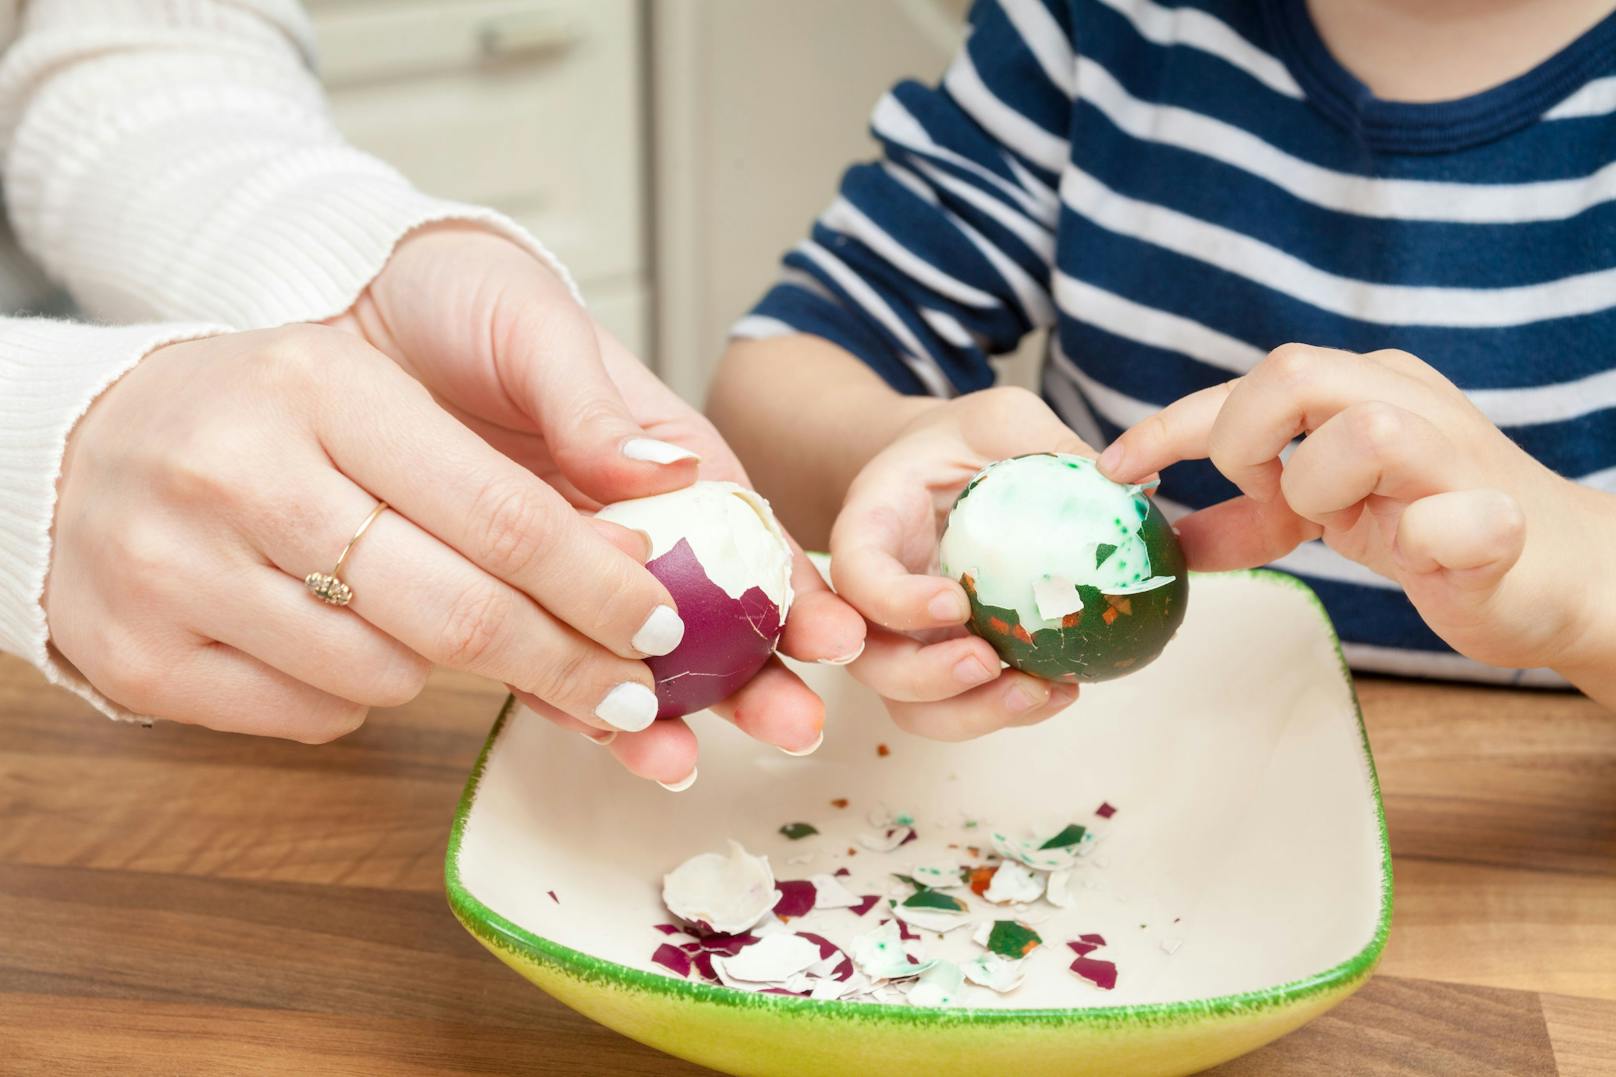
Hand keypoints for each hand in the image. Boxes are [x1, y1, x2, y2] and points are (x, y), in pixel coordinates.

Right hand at [48, 325, 687, 745]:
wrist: (85, 443)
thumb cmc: (268, 411)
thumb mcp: (384, 383)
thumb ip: (526, 442)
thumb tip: (665, 500)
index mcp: (320, 385)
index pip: (504, 514)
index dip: (600, 586)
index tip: (663, 625)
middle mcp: (237, 474)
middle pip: (457, 614)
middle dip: (566, 664)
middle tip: (629, 695)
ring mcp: (175, 570)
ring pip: (387, 677)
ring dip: (448, 669)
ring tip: (439, 617)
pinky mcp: (139, 655)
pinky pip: (312, 718)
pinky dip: (359, 695)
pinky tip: (345, 637)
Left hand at [332, 225, 864, 781]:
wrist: (357, 307)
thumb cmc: (467, 300)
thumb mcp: (537, 329)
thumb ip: (595, 405)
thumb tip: (664, 466)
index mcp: (661, 453)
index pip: (742, 529)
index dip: (790, 585)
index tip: (832, 637)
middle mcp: (627, 519)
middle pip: (707, 609)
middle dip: (752, 673)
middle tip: (793, 727)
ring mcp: (566, 566)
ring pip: (631, 650)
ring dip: (668, 709)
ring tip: (686, 764)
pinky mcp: (499, 594)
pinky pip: (544, 655)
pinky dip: (573, 701)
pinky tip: (604, 740)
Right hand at [829, 387, 1084, 740]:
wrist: (948, 469)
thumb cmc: (967, 441)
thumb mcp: (1003, 419)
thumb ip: (1046, 444)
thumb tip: (1134, 484)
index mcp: (870, 525)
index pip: (856, 574)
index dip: (895, 601)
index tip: (957, 600)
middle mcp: (873, 594)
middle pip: (869, 660)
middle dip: (925, 677)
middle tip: (988, 660)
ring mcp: (905, 637)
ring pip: (909, 704)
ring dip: (969, 713)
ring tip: (1040, 692)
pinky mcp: (945, 660)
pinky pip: (959, 707)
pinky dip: (1006, 713)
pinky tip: (1063, 690)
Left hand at [1098, 344, 1607, 672]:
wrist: (1559, 575)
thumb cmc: (1436, 531)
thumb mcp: (1330, 514)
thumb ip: (1252, 516)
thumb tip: (1172, 536)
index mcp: (1362, 391)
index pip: (1248, 384)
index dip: (1168, 425)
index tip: (1113, 469)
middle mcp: (1409, 403)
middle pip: (1294, 371)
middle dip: (1244, 439)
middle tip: (1262, 494)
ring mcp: (1460, 459)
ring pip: (1366, 431)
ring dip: (1321, 489)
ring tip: (1342, 523)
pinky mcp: (1502, 524)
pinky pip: (1454, 521)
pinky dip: (1421, 541)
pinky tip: (1418, 557)